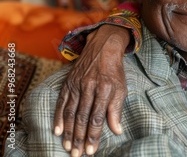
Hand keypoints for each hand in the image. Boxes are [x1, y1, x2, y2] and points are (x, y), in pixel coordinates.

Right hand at [54, 25, 129, 155]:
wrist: (103, 47)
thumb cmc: (114, 71)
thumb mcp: (121, 88)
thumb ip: (116, 110)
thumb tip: (117, 131)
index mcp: (105, 89)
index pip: (97, 117)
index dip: (94, 135)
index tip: (92, 150)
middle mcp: (89, 87)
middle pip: (82, 117)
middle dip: (79, 138)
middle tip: (77, 154)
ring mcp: (77, 85)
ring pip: (71, 112)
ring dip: (68, 132)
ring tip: (68, 147)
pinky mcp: (68, 83)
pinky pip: (61, 102)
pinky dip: (58, 118)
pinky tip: (57, 131)